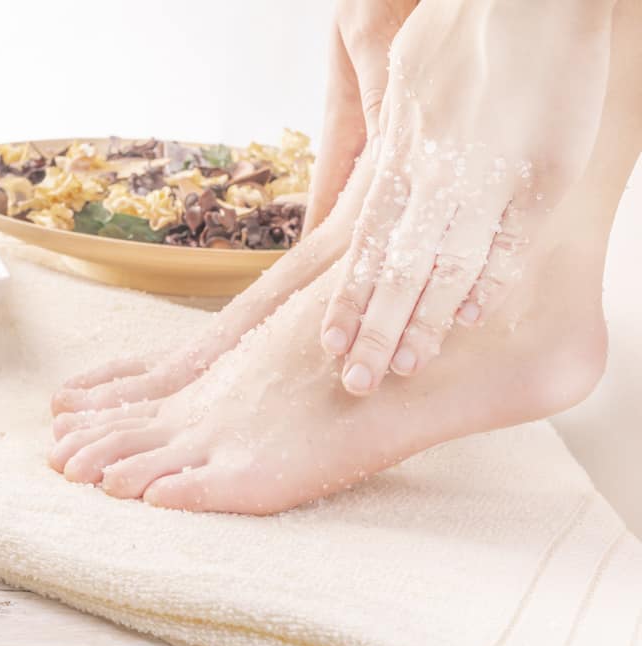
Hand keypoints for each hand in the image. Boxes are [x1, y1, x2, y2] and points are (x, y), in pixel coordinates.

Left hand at [319, 0, 613, 394]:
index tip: (331, 342)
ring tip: (402, 366)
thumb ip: (392, 128)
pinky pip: (509, 245)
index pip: (368, 244)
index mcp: (404, 152)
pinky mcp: (542, 179)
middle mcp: (438, 175)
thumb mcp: (406, 73)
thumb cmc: (465, 26)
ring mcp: (490, 181)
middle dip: (375, 328)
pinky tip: (467, 320)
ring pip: (448, 267)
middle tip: (356, 381)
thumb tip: (378, 165)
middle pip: (398, 268)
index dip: (350, 296)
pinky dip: (488, 284)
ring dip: (424, 321)